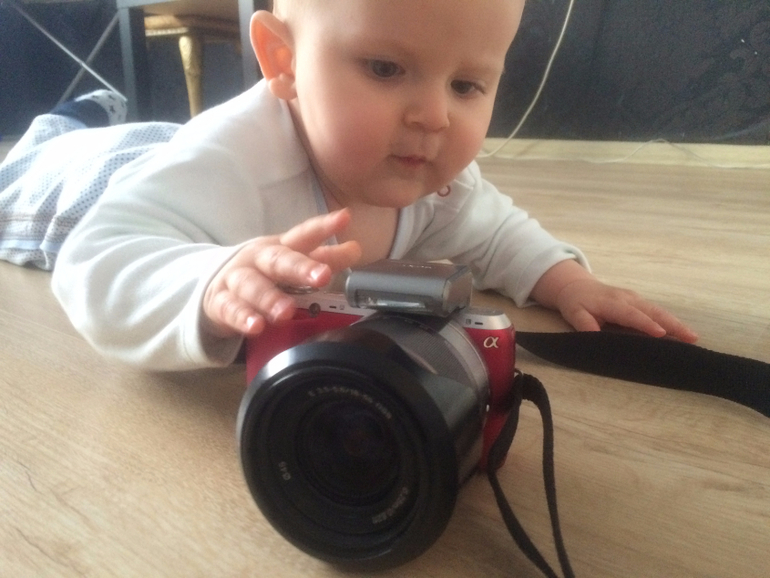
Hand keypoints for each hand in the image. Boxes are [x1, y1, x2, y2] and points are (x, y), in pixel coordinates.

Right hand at [203, 209, 361, 337]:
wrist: (217, 287)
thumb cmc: (264, 274)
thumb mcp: (292, 263)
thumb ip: (324, 259)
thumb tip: (355, 249)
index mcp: (280, 248)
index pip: (303, 234)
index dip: (324, 226)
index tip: (345, 219)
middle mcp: (258, 259)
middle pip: (278, 260)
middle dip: (299, 268)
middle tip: (321, 277)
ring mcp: (236, 279)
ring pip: (252, 286)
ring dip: (269, 298)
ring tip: (286, 312)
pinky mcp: (220, 302)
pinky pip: (230, 309)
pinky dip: (242, 318)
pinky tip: (255, 326)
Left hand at [532, 260, 697, 342]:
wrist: (576, 285)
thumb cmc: (576, 303)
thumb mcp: (574, 314)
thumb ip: (585, 325)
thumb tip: (596, 337)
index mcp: (612, 303)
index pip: (631, 315)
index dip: (646, 324)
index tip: (661, 334)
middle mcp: (628, 298)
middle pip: (653, 311)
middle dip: (672, 324)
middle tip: (691, 337)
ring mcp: (635, 299)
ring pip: (658, 310)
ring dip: (676, 323)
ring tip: (692, 337)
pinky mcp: (638, 302)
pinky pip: (656, 311)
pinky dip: (670, 320)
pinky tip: (680, 331)